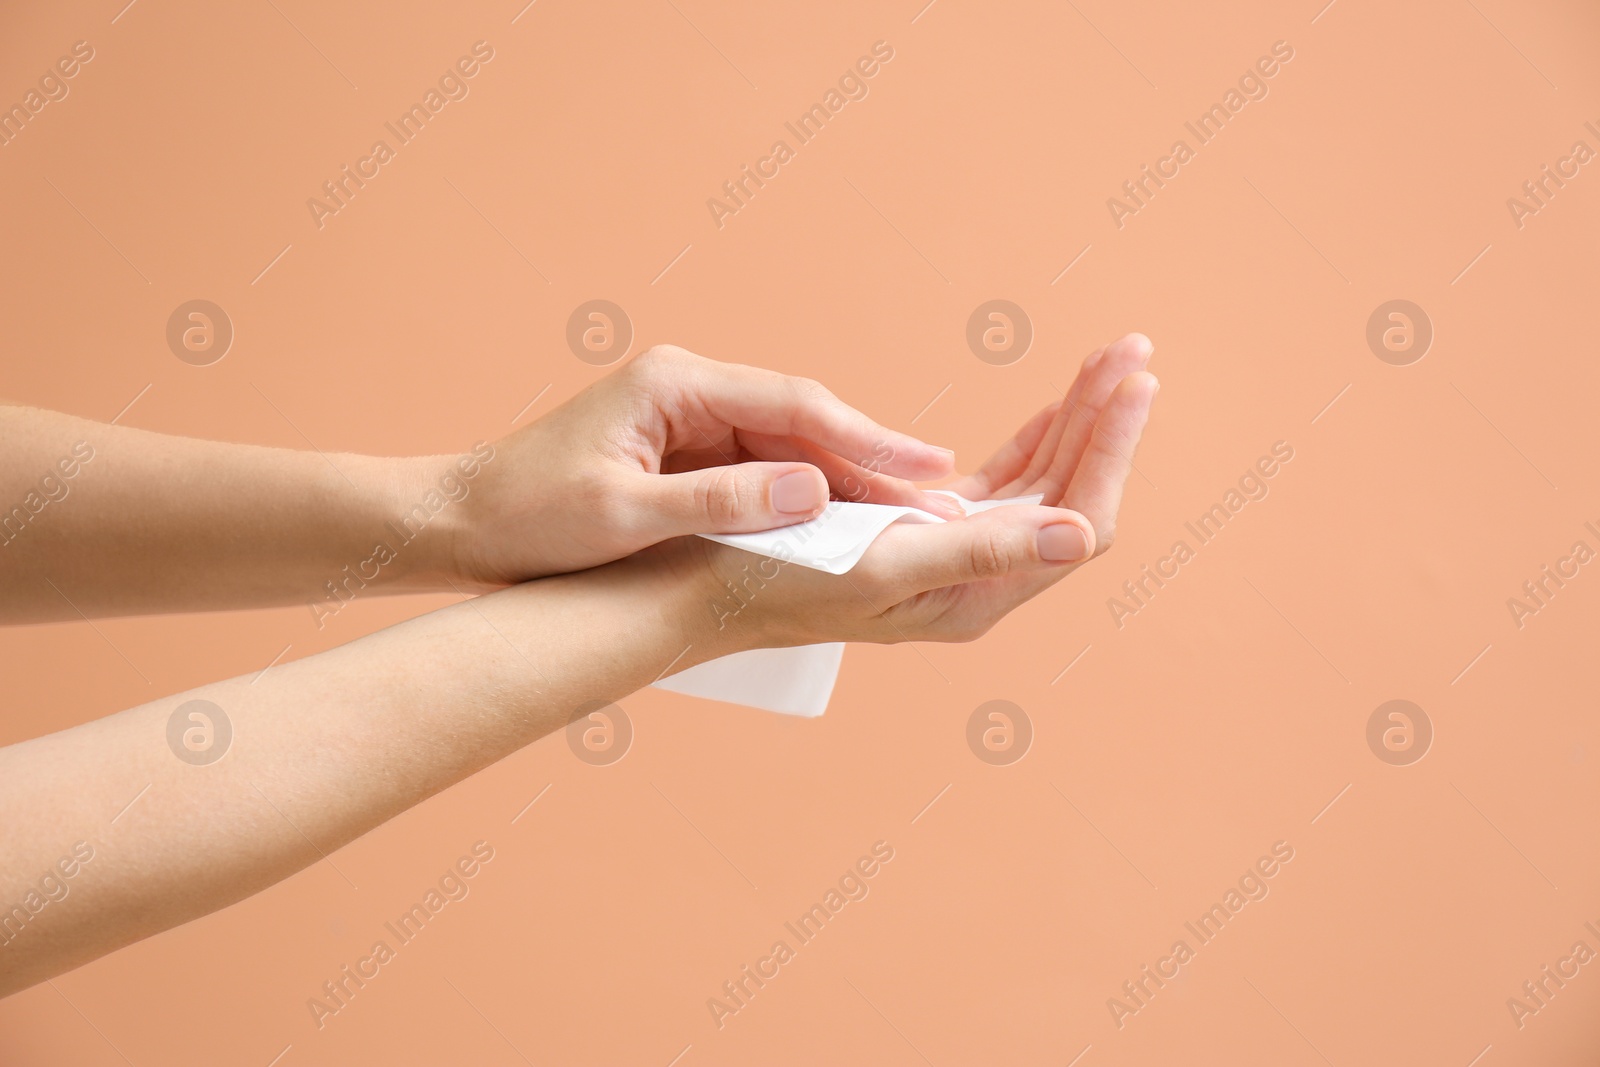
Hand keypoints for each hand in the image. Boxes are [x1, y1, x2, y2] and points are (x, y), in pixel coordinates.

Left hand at [445, 346, 962, 586]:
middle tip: (941, 502)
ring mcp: (688, 419)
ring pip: (788, 449)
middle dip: (870, 464)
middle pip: (803, 423)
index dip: (869, 439)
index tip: (930, 467)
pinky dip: (801, 501)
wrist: (460, 523)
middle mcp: (689, 388)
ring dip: (842, 486)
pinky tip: (841, 529)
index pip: (796, 405)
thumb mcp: (623, 515)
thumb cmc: (527, 515)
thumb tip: (816, 490)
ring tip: (907, 522)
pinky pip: (760, 473)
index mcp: (676, 383)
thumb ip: (720, 501)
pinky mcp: (683, 453)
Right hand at [665, 336, 1158, 650]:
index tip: (1132, 381)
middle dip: (1103, 421)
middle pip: (1069, 495)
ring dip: (1074, 423)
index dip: (1109, 452)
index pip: (1077, 520)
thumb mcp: (879, 564)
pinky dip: (1030, 441)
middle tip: (1132, 348)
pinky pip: (1000, 486)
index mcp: (975, 592)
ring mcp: (955, 557)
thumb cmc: (772, 580)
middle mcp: (977, 580)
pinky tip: (1050, 411)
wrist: (696, 593)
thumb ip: (981, 550)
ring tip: (1108, 361)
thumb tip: (1078, 535)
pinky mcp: (926, 533)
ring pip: (1039, 485)